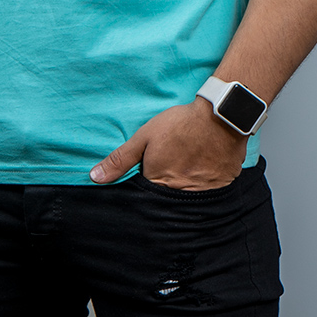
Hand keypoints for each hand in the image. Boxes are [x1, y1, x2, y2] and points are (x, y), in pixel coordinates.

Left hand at [89, 99, 248, 189]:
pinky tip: (206, 167)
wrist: (221, 116)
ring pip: (189, 199)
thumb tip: (95, 178)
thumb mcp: (144, 137)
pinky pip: (210, 193)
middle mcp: (180, 195)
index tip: (151, 172)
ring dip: (187, 187)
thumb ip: (120, 160)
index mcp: (158, 185)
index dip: (146, 185)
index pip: (146, 197)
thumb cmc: (180, 125)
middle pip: (167, 200)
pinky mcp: (222, 186)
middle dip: (165, 189)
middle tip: (173, 167)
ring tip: (190, 166)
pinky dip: (206, 183)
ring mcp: (203, 194)